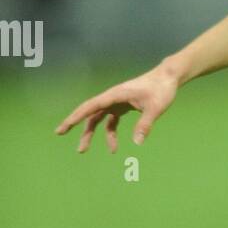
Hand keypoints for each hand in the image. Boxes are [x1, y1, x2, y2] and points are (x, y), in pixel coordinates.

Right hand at [55, 62, 179, 152]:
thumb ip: (145, 125)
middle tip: (59, 133)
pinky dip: (110, 133)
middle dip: (74, 123)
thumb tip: (137, 143)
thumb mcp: (155, 108)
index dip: (76, 116)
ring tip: (83, 150)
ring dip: (90, 133)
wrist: (169, 78)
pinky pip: (111, 121)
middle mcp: (112, 97)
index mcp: (115, 95)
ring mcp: (117, 101)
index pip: (91, 106)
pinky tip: (114, 147)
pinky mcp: (123, 106)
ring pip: (98, 118)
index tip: (64, 126)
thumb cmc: (162, 90)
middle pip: (89, 112)